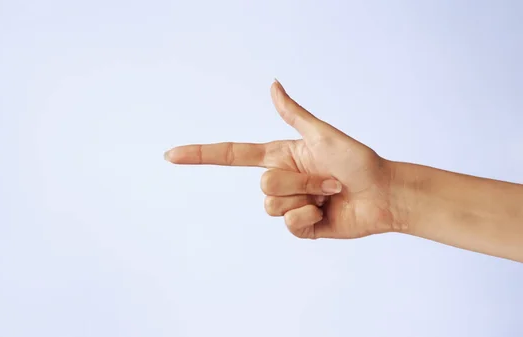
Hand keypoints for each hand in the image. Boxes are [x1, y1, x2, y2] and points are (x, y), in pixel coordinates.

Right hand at [165, 80, 399, 238]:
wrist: (384, 195)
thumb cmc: (359, 161)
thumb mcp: (323, 134)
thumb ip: (294, 114)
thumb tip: (272, 84)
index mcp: (279, 156)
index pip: (232, 156)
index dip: (201, 155)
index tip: (171, 155)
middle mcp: (281, 180)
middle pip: (264, 185)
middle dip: (298, 182)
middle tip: (329, 178)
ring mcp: (289, 205)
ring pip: (273, 206)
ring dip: (307, 198)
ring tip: (330, 193)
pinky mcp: (300, 227)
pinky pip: (289, 226)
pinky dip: (310, 217)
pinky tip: (327, 212)